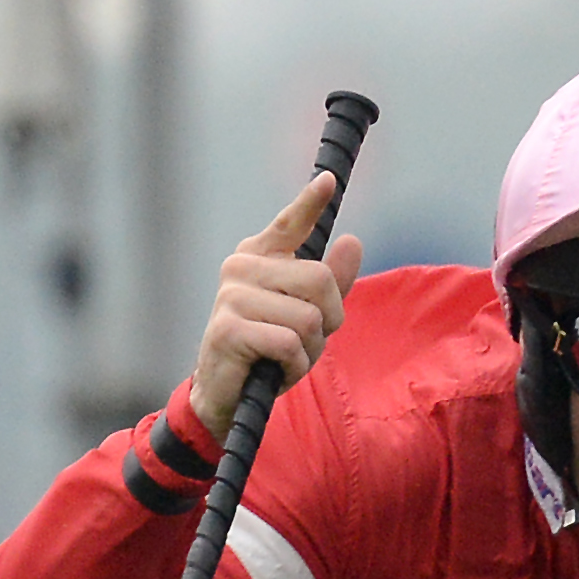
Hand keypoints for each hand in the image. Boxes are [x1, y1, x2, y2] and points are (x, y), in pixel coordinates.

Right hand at [187, 175, 365, 439]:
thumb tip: (353, 242)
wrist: (225, 398)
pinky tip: (276, 372)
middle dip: (328, 319)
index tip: (330, 180)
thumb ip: (330, 283)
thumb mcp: (305, 316)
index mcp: (259, 256)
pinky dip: (294, 366)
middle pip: (319, 279)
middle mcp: (241, 267)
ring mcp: (231, 295)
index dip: (310, 202)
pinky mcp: (228, 329)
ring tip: (287, 359)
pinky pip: (289, 343)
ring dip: (310, 350)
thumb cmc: (266, 353)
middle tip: (309, 342)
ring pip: (307, 317)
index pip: (290, 223)